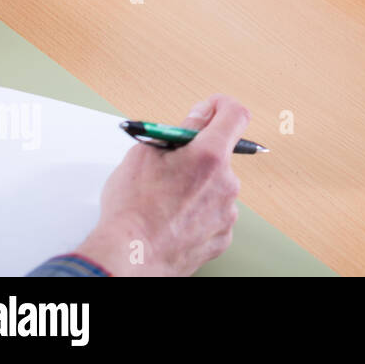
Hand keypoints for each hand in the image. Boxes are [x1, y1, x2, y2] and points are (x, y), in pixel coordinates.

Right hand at [73, 95, 248, 275]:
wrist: (128, 257)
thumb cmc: (131, 208)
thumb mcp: (146, 154)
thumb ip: (180, 130)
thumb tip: (200, 116)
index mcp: (210, 156)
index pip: (236, 115)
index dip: (222, 106)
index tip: (211, 109)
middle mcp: (227, 182)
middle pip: (221, 156)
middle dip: (199, 156)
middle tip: (170, 168)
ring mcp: (227, 212)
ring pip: (217, 187)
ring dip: (198, 187)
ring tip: (166, 201)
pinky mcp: (222, 236)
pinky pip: (215, 215)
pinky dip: (199, 213)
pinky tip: (174, 220)